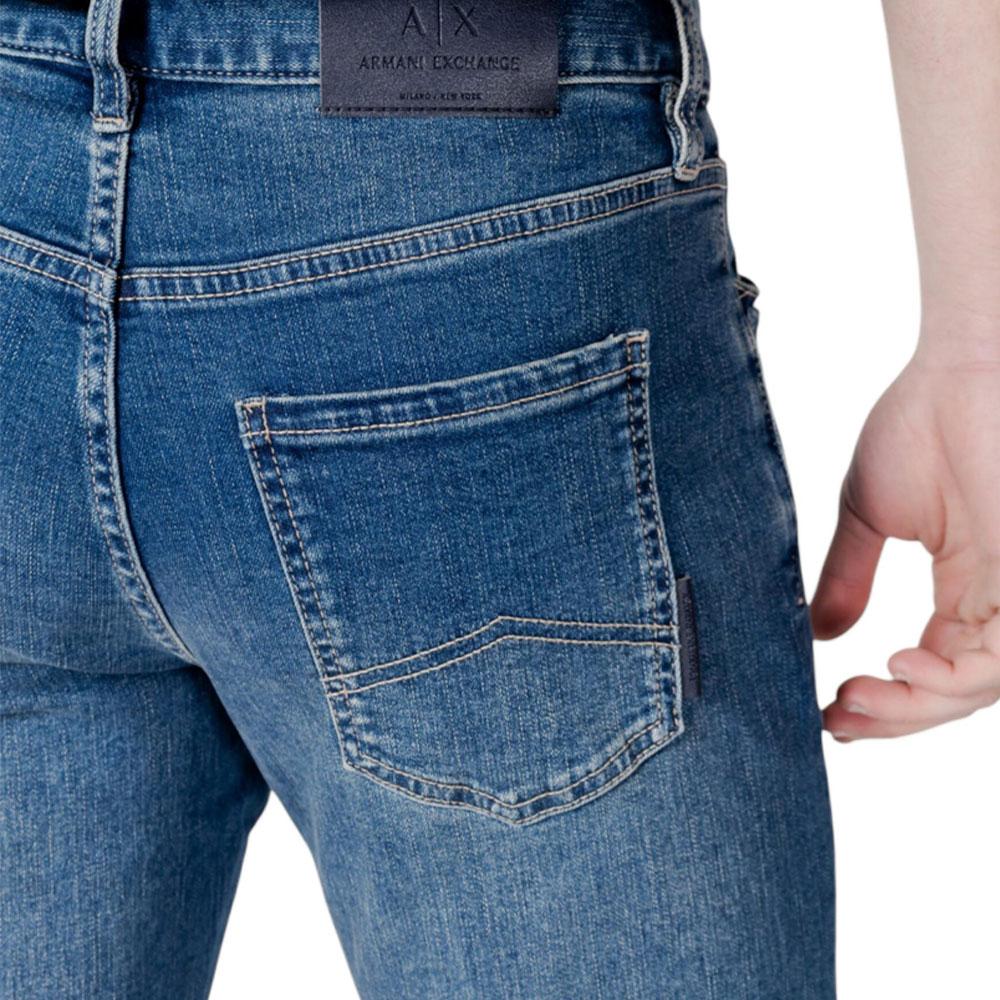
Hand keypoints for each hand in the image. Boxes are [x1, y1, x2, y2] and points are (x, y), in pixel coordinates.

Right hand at [812, 348, 999, 739]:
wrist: (960, 367)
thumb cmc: (921, 421)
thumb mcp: (868, 515)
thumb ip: (846, 577)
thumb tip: (818, 633)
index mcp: (970, 586)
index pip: (934, 668)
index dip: (885, 700)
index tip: (828, 709)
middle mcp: (999, 599)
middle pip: (956, 690)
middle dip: (896, 715)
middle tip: (838, 718)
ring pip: (981, 685)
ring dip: (916, 705)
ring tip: (857, 701)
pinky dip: (955, 677)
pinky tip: (901, 665)